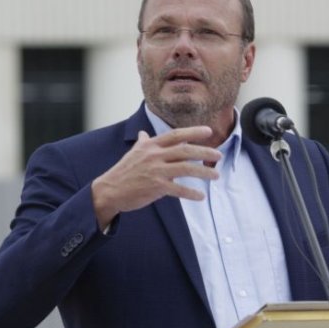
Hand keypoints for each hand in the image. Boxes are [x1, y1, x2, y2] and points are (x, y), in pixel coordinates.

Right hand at [91, 127, 220, 230]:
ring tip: (216, 175)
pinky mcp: (156, 187)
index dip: (193, 132)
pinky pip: (179, 189)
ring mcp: (156, 171)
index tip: (208, 131)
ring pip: (186, 168)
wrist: (110, 190)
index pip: (175, 135)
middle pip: (185, 150)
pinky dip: (191, 193)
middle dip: (205, 151)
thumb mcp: (133, 153)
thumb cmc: (124, 172)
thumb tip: (143, 134)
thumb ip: (142, 143)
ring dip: (204, 172)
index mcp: (151, 146)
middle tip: (218, 155)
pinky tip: (201, 196)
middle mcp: (154, 155)